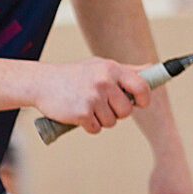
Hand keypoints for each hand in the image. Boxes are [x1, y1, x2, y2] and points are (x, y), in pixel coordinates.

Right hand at [34, 58, 153, 134]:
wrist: (41, 82)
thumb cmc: (74, 74)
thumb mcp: (100, 65)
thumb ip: (126, 70)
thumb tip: (151, 67)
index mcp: (112, 69)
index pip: (142, 86)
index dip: (144, 99)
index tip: (140, 103)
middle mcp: (104, 82)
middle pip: (126, 110)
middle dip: (117, 112)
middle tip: (103, 105)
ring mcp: (93, 98)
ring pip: (111, 122)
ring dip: (101, 119)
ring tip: (88, 107)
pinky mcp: (81, 113)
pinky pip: (96, 128)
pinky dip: (88, 126)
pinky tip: (79, 114)